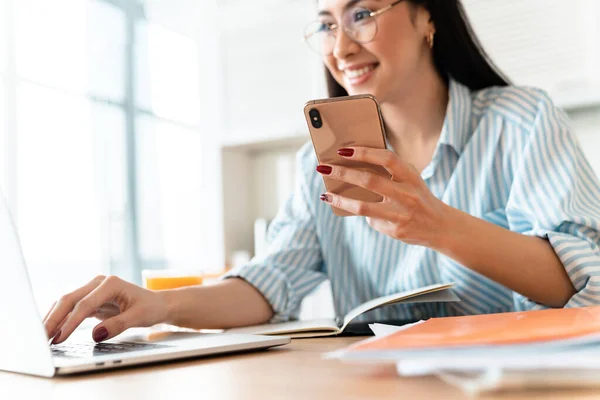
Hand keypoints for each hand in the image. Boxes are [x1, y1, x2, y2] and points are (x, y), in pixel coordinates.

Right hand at [43, 275, 168, 343]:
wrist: (156, 304)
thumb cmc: (150, 307)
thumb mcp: (139, 317)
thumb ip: (118, 325)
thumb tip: (96, 335)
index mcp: (110, 284)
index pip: (85, 304)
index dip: (71, 322)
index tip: (60, 337)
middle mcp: (98, 284)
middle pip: (70, 300)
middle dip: (54, 319)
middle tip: (42, 338)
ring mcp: (93, 290)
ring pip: (67, 303)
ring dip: (54, 319)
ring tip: (42, 337)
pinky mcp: (90, 299)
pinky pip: (71, 309)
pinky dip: (61, 319)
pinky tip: (52, 331)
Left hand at [316, 147, 450, 247]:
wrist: (440, 226)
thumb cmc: (418, 196)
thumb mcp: (411, 179)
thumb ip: (391, 170)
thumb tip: (355, 162)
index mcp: (411, 176)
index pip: (387, 158)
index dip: (365, 152)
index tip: (344, 149)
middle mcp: (407, 194)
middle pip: (369, 181)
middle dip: (343, 172)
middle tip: (323, 167)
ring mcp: (400, 214)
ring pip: (363, 207)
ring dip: (340, 200)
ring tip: (326, 195)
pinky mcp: (395, 230)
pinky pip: (371, 220)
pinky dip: (362, 213)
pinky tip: (355, 210)